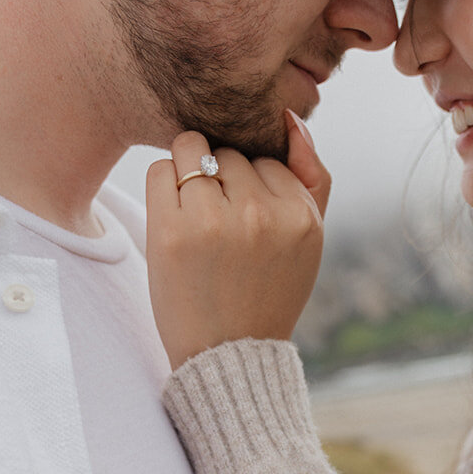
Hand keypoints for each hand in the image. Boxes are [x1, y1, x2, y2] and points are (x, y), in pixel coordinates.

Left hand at [146, 112, 330, 369]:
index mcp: (300, 215)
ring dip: (186, 172)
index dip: (250, 182)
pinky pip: (160, 170)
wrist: (229, 355)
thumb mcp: (308, 240)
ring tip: (195, 215)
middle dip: (219, 176)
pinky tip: (174, 220)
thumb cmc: (268, 293)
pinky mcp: (174, 232)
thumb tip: (291, 118)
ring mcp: (216, 221)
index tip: (245, 221)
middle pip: (228, 150)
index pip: (266, 156)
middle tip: (218, 224)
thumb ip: (312, 178)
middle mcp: (262, 214)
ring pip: (191, 149)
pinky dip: (162, 186)